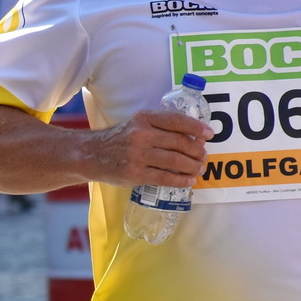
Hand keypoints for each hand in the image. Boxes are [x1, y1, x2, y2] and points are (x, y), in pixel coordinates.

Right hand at [85, 109, 211, 187]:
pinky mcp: (135, 173)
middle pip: (179, 142)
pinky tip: (188, 181)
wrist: (91, 154)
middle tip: (203, 157)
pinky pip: (164, 177)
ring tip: (198, 169)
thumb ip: (159, 127)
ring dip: (192, 166)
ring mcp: (138, 155)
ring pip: (175, 160)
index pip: (176, 120)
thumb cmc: (119, 140)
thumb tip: (192, 137)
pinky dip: (180, 180)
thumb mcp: (136, 125)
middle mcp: (141, 135)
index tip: (209, 134)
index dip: (196, 127)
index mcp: (144, 119)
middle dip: (197, 151)